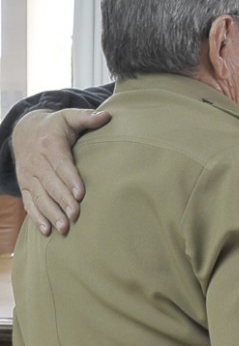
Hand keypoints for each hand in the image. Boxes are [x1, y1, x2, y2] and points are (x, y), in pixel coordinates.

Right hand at [13, 108, 110, 234]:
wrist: (24, 131)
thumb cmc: (54, 126)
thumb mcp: (68, 117)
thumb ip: (86, 117)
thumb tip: (107, 115)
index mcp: (50, 145)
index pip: (61, 164)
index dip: (70, 179)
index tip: (81, 194)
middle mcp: (36, 162)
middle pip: (50, 184)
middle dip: (63, 201)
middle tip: (76, 215)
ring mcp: (29, 176)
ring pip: (39, 197)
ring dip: (51, 213)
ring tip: (64, 228)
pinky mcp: (25, 186)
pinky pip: (29, 203)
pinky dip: (37, 217)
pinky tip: (47, 230)